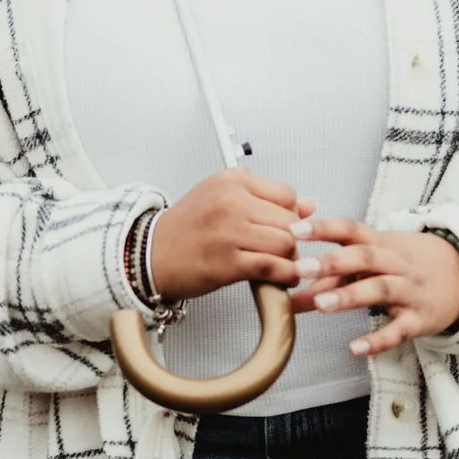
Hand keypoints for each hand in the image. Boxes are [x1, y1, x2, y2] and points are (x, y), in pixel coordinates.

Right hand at [147, 170, 318, 301]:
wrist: (150, 255)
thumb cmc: (184, 228)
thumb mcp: (221, 197)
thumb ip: (265, 198)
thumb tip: (309, 205)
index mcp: (231, 181)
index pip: (286, 194)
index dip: (290, 214)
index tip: (281, 226)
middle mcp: (231, 202)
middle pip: (290, 220)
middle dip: (292, 237)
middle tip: (281, 248)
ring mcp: (230, 232)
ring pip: (286, 243)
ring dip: (289, 258)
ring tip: (279, 262)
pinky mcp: (228, 262)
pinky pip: (273, 267)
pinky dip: (285, 275)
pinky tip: (281, 278)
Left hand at [286, 217, 458, 357]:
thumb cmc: (408, 265)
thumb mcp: (377, 260)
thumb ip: (334, 276)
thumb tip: (291, 295)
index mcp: (381, 243)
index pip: (350, 229)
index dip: (323, 227)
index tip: (294, 229)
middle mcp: (395, 264)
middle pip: (364, 257)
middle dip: (332, 262)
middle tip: (300, 268)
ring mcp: (409, 291)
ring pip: (380, 289)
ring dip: (350, 295)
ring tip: (321, 303)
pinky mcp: (420, 319)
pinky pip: (398, 330)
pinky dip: (378, 339)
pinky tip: (355, 348)